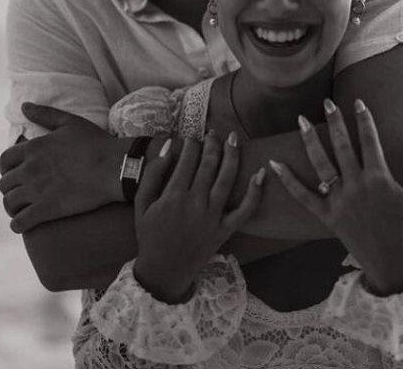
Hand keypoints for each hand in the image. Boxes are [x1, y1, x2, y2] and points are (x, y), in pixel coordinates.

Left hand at [0, 103, 122, 232]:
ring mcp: (37, 191)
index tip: (17, 172)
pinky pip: (20, 222)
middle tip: (23, 190)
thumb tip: (24, 106)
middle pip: (5, 183)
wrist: (116, 167)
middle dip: (12, 187)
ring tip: (22, 207)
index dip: (7, 167)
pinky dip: (17, 224)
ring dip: (13, 206)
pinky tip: (23, 223)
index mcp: (33, 148)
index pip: (4, 161)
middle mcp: (30, 169)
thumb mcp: (71, 122)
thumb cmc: (96, 143)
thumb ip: (45, 114)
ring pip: (9, 202)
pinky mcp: (47, 209)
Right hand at [133, 133, 264, 302]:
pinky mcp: (226, 229)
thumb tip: (169, 146)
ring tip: (233, 139)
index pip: (187, 161)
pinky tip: (260, 172)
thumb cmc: (150, 234)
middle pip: (209, 165)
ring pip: (227, 179)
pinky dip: (255, 192)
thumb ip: (152, 175)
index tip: (192, 138)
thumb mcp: (141, 205)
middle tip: (213, 133)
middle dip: (212, 144)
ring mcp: (213, 216)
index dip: (191, 145)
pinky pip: (245, 210)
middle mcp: (195, 203)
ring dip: (232, 155)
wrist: (164, 269)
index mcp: (173, 196)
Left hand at [270, 99, 402, 295]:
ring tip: (302, 120)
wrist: (395, 263)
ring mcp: (339, 201)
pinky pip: (303, 196)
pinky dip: (288, 181)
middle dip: (336, 121)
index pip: (370, 140)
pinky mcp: (327, 217)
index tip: (358, 102)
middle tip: (327, 102)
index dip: (364, 119)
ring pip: (321, 165)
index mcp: (380, 179)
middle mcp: (356, 186)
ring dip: (311, 141)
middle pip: (342, 146)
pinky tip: (274, 164)